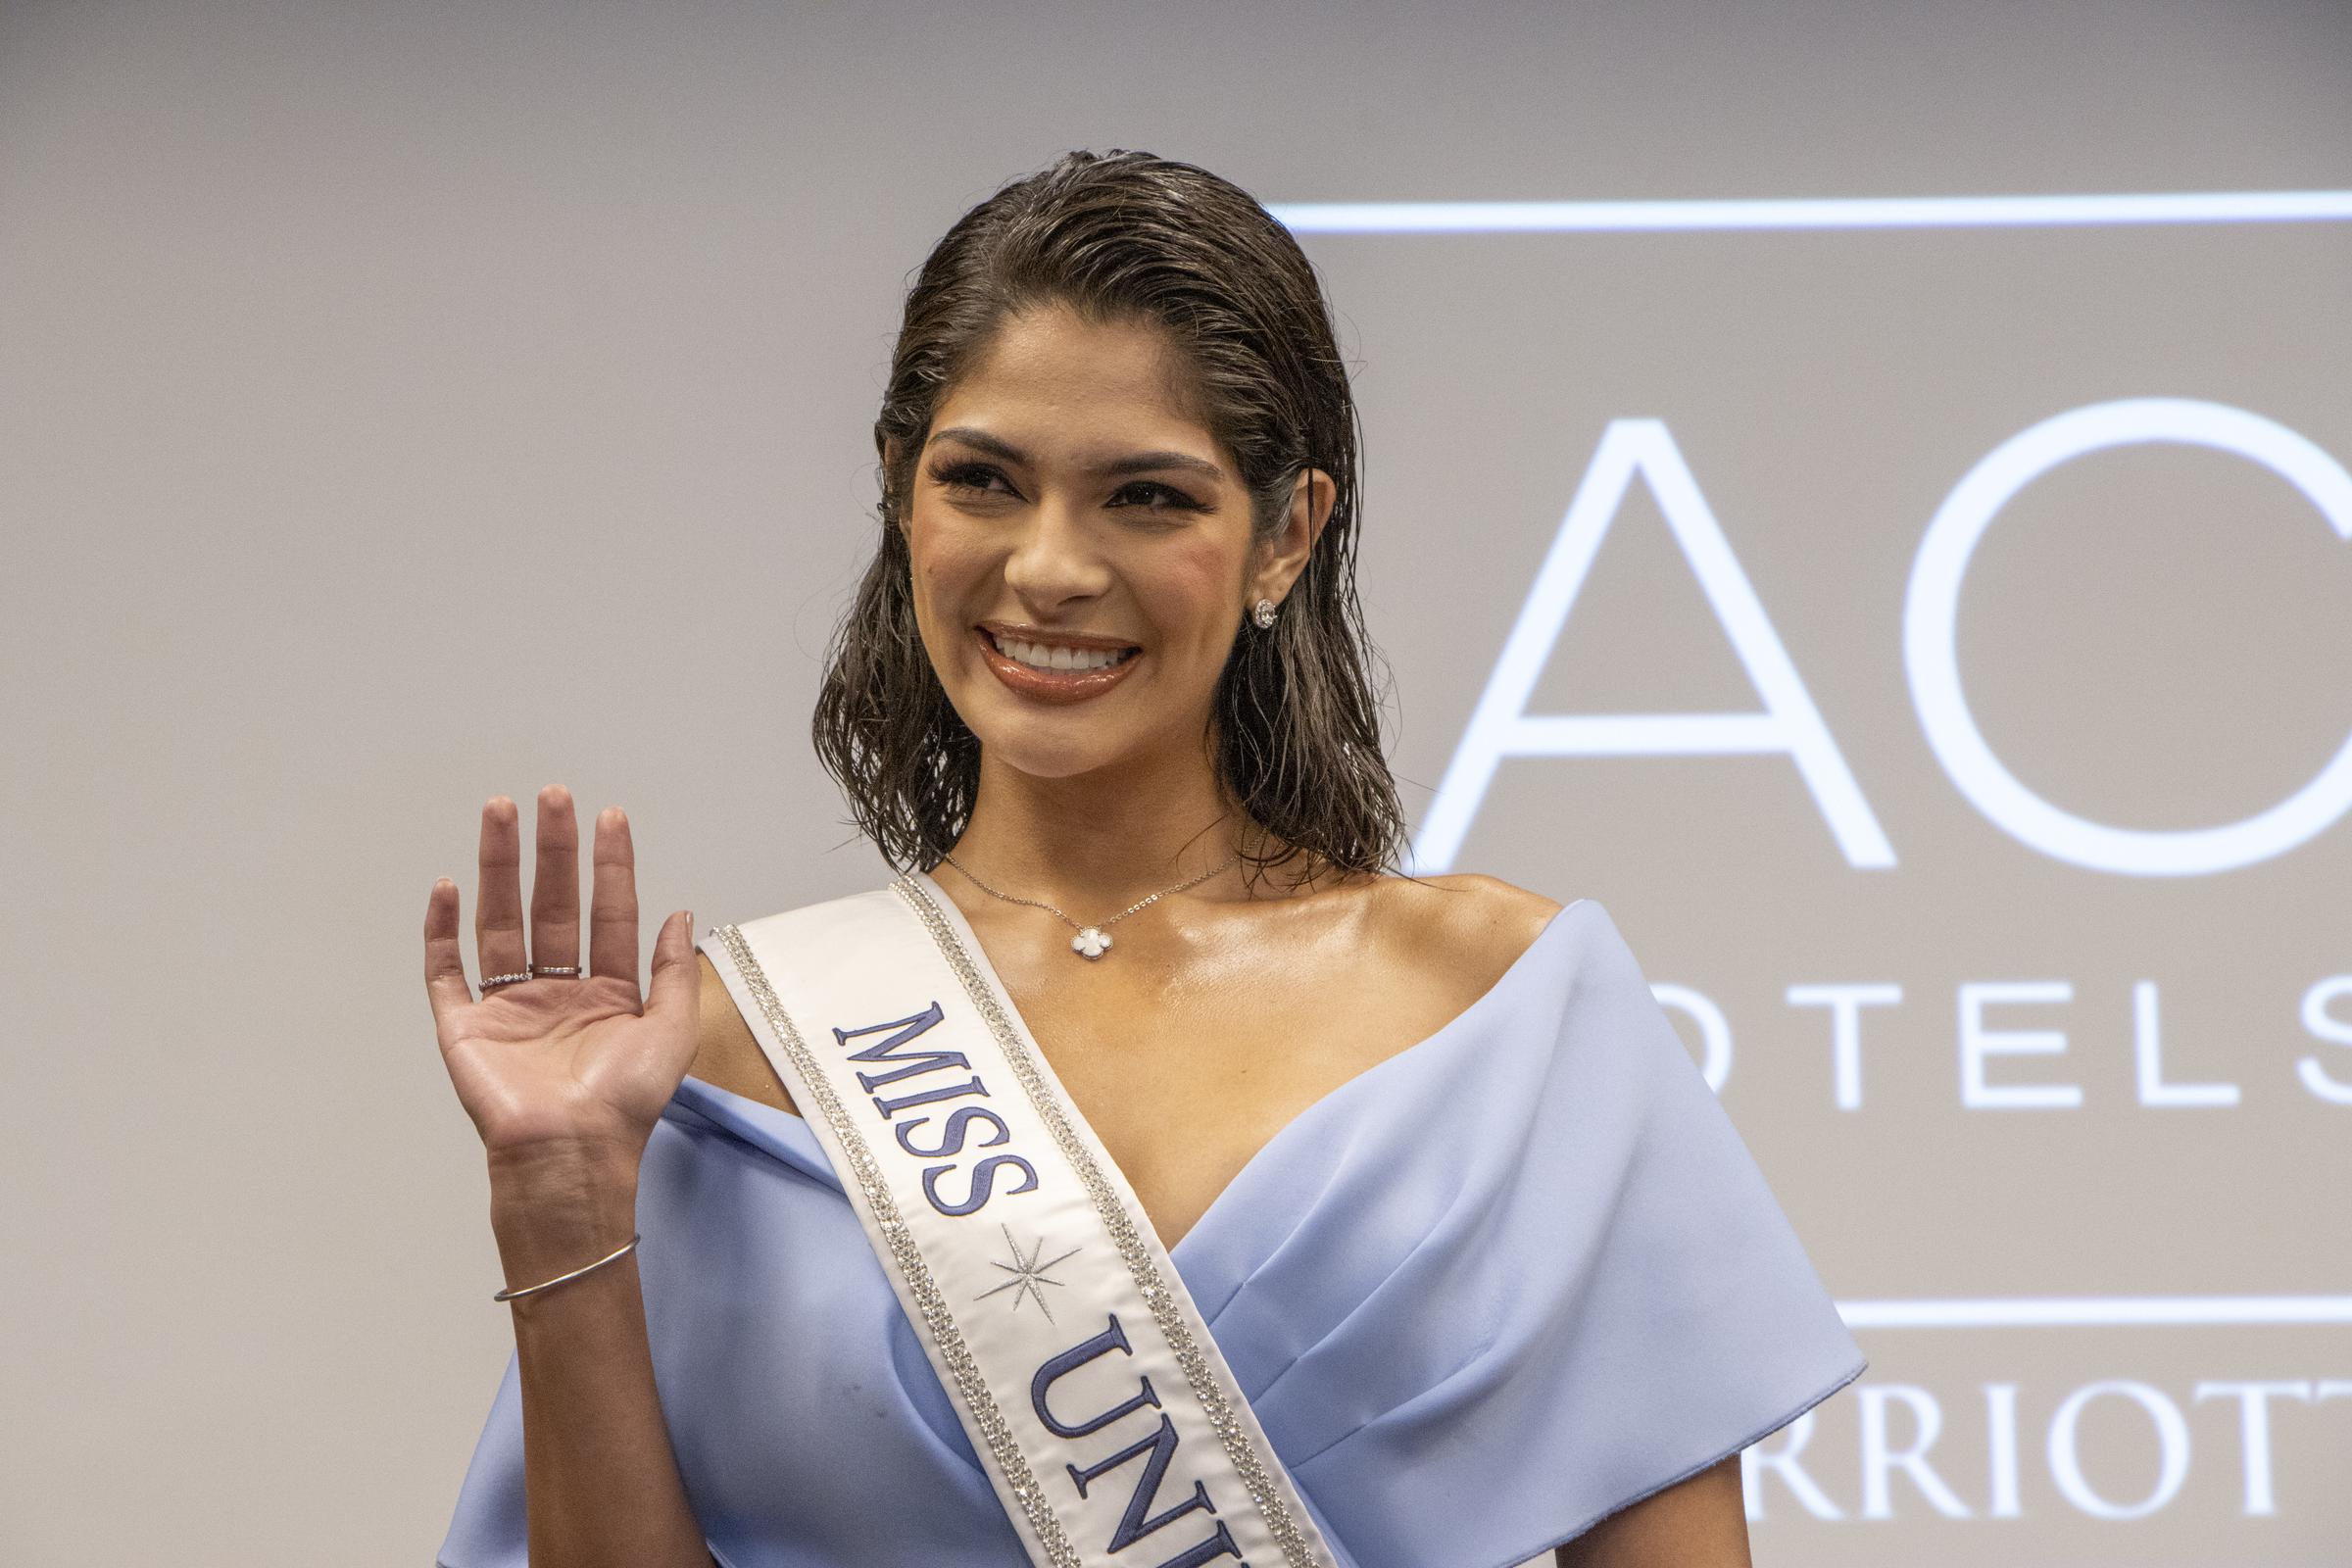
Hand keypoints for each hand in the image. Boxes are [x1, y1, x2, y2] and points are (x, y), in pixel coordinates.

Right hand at [424, 786, 699, 1171]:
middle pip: (551, 905)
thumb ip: (674, 972)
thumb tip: (680, 914)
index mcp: (608, 995)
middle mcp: (557, 993)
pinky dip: (442, 930)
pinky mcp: (464, 1027)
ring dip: (499, 867)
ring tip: (500, 812)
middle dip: (552, 850)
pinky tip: (447, 887)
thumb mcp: (672, 1032)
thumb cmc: (625, 1105)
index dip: (610, 866)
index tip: (609, 817)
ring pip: (500, 920)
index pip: (608, 914)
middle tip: (552, 796)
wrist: (572, 1153)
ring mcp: (508, 1007)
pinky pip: (447, 971)